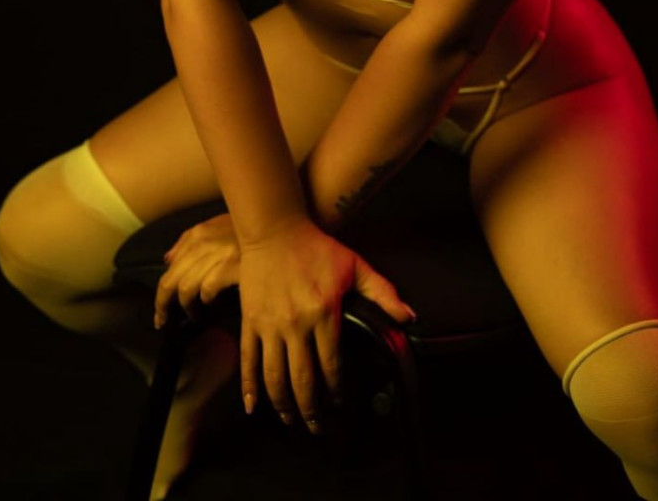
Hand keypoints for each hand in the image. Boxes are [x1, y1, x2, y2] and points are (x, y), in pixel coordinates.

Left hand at [154, 212, 240, 327]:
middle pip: (172, 279)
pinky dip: (205, 298)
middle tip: (164, 320)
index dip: (161, 291)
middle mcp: (206, 242)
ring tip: (193, 315)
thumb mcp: (219, 226)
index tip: (161, 310)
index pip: (171, 265)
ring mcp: (219, 254)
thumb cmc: (250, 229)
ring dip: (187, 305)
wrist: (280, 227)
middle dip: (163, 304)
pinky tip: (210, 303)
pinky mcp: (233, 266)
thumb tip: (167, 259)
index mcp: (201, 232)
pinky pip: (208, 288)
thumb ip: (190, 241)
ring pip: (187, 287)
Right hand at [237, 215, 415, 434]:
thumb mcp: (355, 266)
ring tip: (291, 421)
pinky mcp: (251, 320)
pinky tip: (253, 406)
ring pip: (274, 377)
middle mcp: (295, 325)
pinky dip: (249, 387)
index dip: (336, 390)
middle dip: (311, 410)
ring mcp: (270, 325)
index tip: (340, 404)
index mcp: (323, 314)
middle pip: (302, 380)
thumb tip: (408, 318)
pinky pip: (249, 360)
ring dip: (283, 405)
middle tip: (317, 427)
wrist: (275, 229)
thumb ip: (382, 293)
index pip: (331, 365)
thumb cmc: (316, 247)